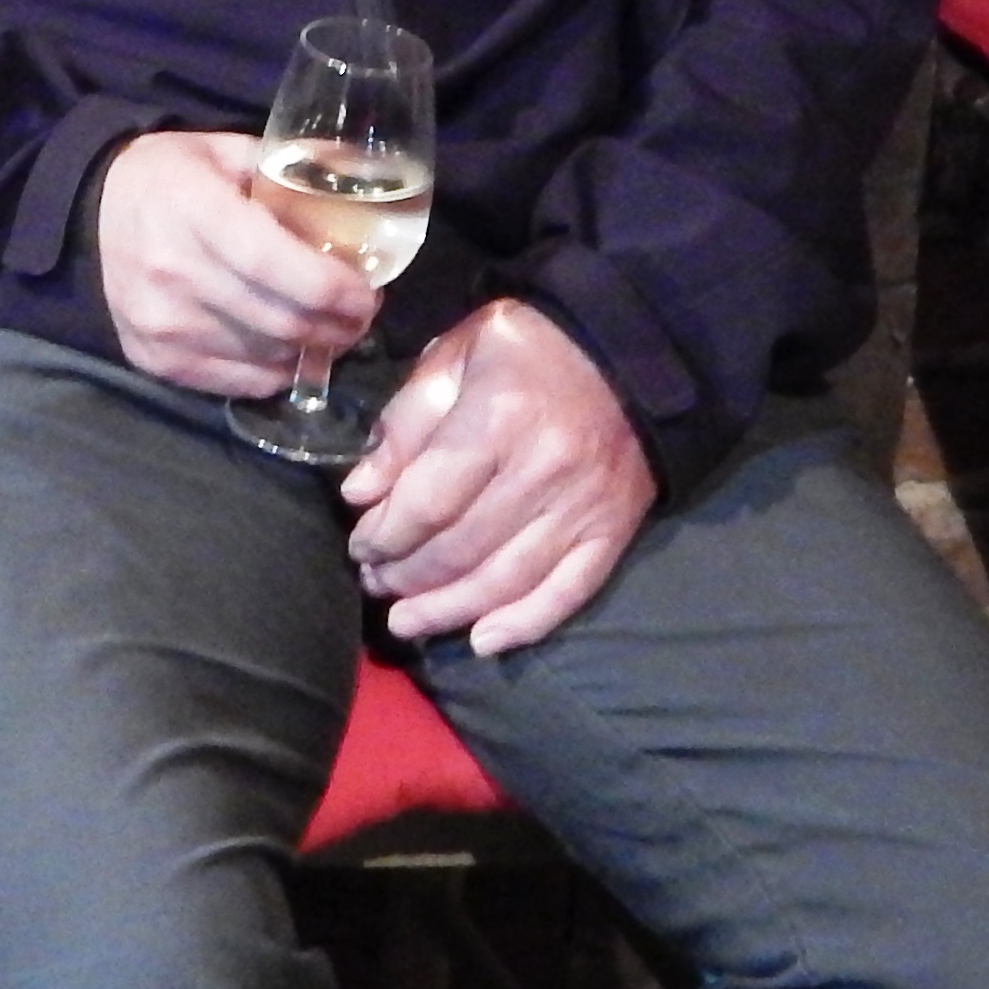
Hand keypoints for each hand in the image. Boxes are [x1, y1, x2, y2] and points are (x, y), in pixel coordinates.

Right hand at [93, 130, 382, 396]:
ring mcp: (162, 324)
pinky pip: (238, 383)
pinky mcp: (155, 359)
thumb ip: (288, 167)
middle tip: (359, 312)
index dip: (336, 288)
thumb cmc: (168, 178)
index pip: (278, 266)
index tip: (367, 291)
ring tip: (329, 328)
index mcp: (195, 211)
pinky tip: (288, 348)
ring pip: (266, 357)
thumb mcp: (224, 151)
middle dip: (338, 325)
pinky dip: (274, 370)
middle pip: (282, 320)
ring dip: (311, 350)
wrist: (87, 214)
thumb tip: (364, 175)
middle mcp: (174, 273)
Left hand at [336, 300, 654, 655]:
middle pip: (463, 547)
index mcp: (499, 417)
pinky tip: (482, 641)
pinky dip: (525, 624)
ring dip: (451, 609)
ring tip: (407, 621)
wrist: (628, 349)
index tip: (360, 546)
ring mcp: (584, 506)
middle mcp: (545, 470)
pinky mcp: (612, 530)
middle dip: (409, 575)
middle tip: (376, 584)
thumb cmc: (526, 347)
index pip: (429, 501)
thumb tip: (359, 493)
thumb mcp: (454, 356)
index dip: (386, 534)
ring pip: (508, 580)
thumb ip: (406, 424)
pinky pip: (568, 591)